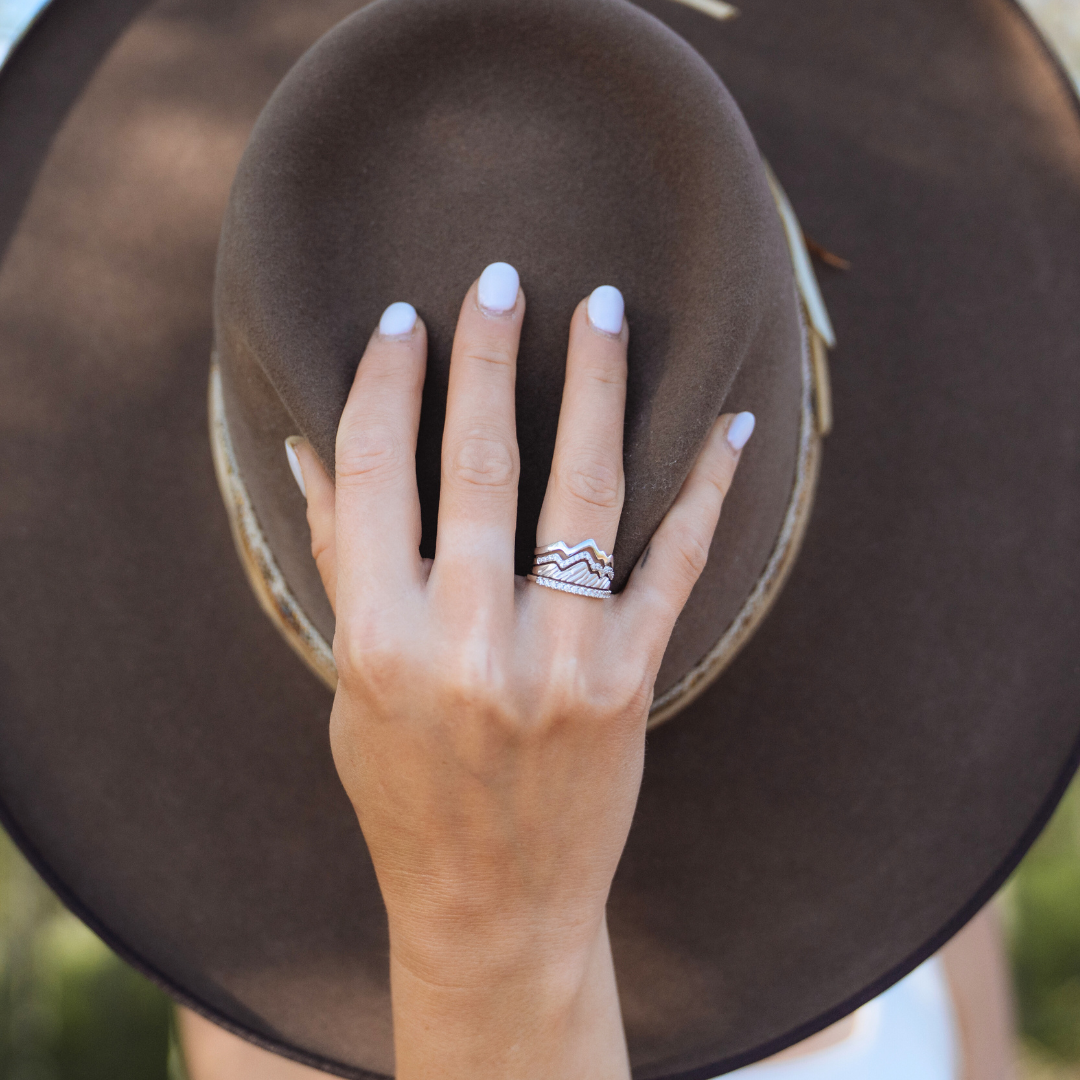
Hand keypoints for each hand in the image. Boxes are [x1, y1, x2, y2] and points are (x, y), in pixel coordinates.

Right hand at [288, 263, 753, 1079]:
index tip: (403, 319)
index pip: (377, 471)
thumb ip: (338, 564)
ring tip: (600, 308)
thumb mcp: (350, 687)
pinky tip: (732, 429)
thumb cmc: (405, 791)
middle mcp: (468, 643)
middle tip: (503, 278)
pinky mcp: (631, 684)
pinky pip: (675, 566)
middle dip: (490, 355)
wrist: (492, 905)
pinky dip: (707, 491)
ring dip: (596, 387)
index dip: (387, 381)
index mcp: (378, 639)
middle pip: (481, 462)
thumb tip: (306, 451)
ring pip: (585, 492)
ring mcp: (560, 663)